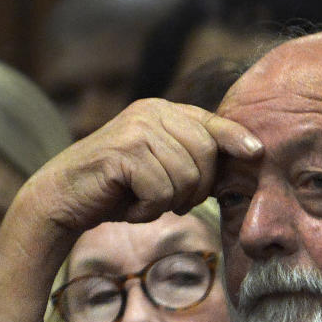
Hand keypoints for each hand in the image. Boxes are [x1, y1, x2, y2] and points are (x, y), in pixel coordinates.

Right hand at [14, 98, 262, 235]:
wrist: (63, 199)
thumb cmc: (118, 189)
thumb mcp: (161, 166)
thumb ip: (193, 156)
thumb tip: (248, 154)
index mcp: (162, 111)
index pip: (212, 122)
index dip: (236, 139)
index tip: (257, 152)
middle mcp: (150, 112)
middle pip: (207, 155)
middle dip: (195, 189)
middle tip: (167, 200)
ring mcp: (136, 130)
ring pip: (187, 177)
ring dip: (168, 202)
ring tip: (142, 201)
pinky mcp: (123, 153)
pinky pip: (162, 192)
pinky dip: (148, 210)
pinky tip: (129, 206)